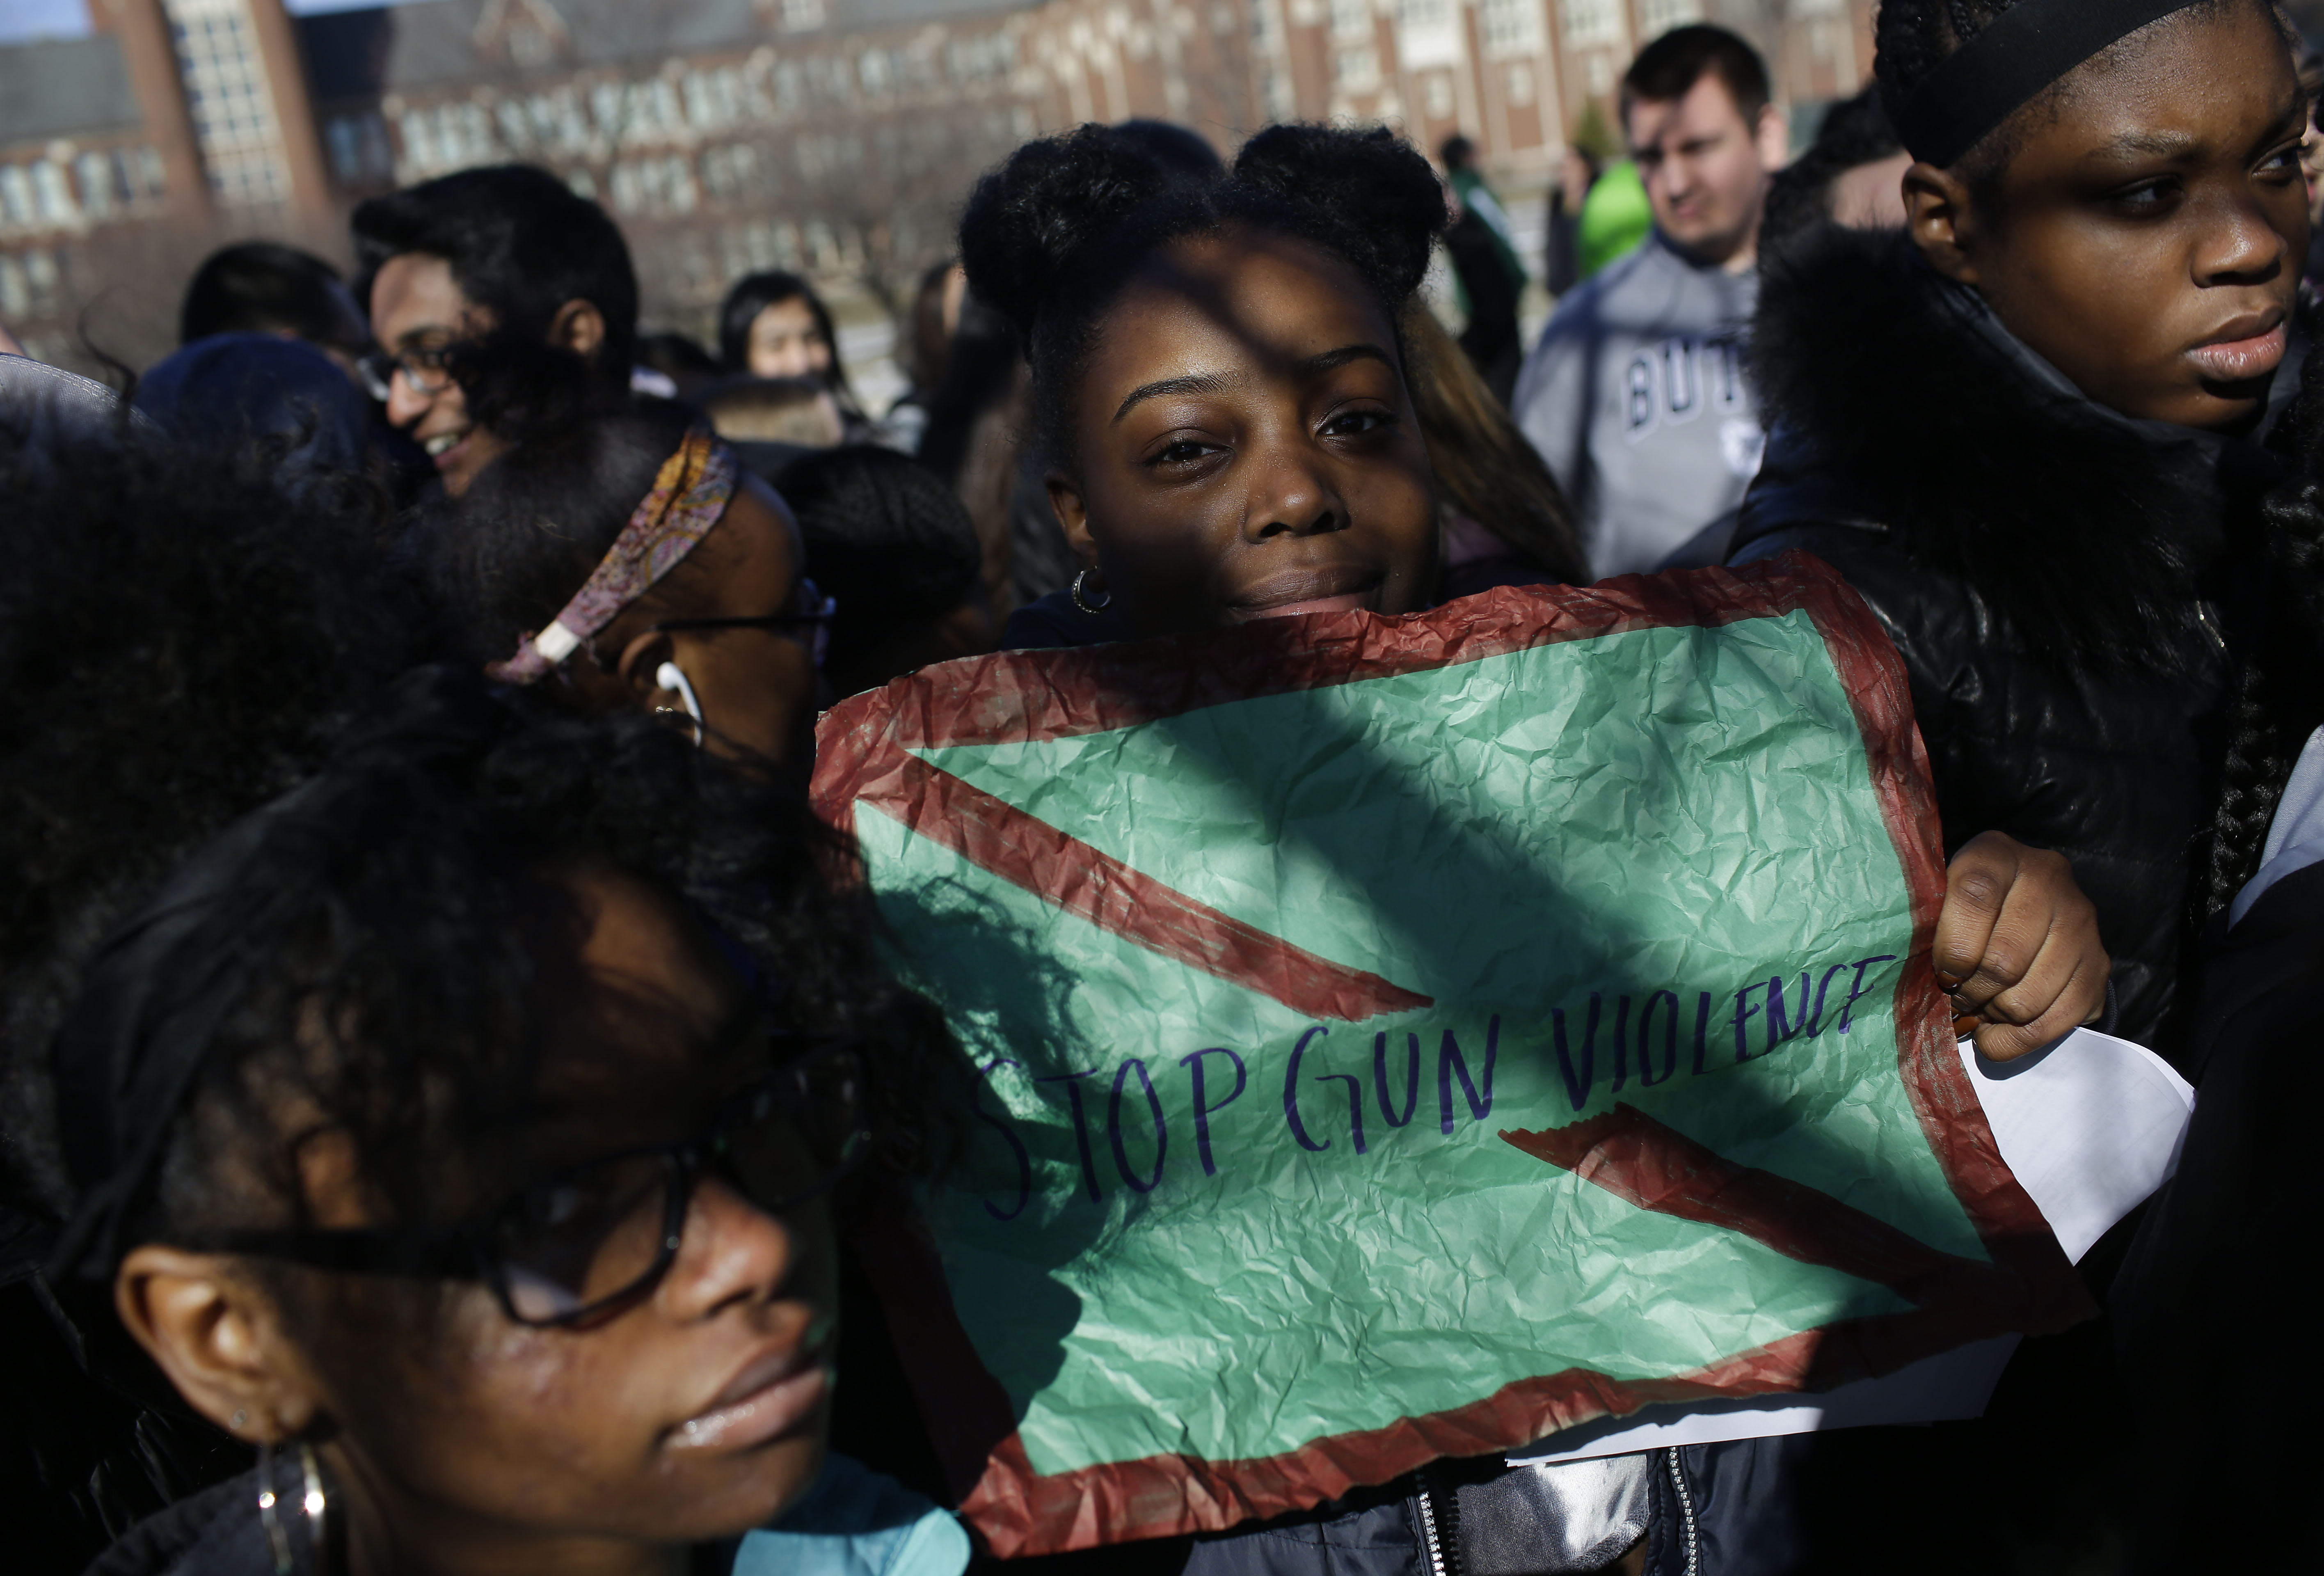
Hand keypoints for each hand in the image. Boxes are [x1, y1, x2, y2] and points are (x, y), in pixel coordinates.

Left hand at [1932, 831, 2108, 1061]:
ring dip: (1993, 1016)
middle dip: (1971, 992)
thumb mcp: (1940, 898)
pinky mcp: (2099, 964)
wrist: (2026, 905)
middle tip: (1956, 997)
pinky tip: (1996, 1033)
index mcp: (1997, 853)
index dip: (1952, 947)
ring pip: (2027, 998)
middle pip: (2004, 960)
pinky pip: (2056, 1021)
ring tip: (1978, 1008)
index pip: (1976, 896)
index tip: (1941, 973)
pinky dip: (2017, 1040)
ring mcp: (2081, 922)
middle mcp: (2048, 879)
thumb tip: (1918, 983)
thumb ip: (1928, 925)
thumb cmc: (1964, 907)